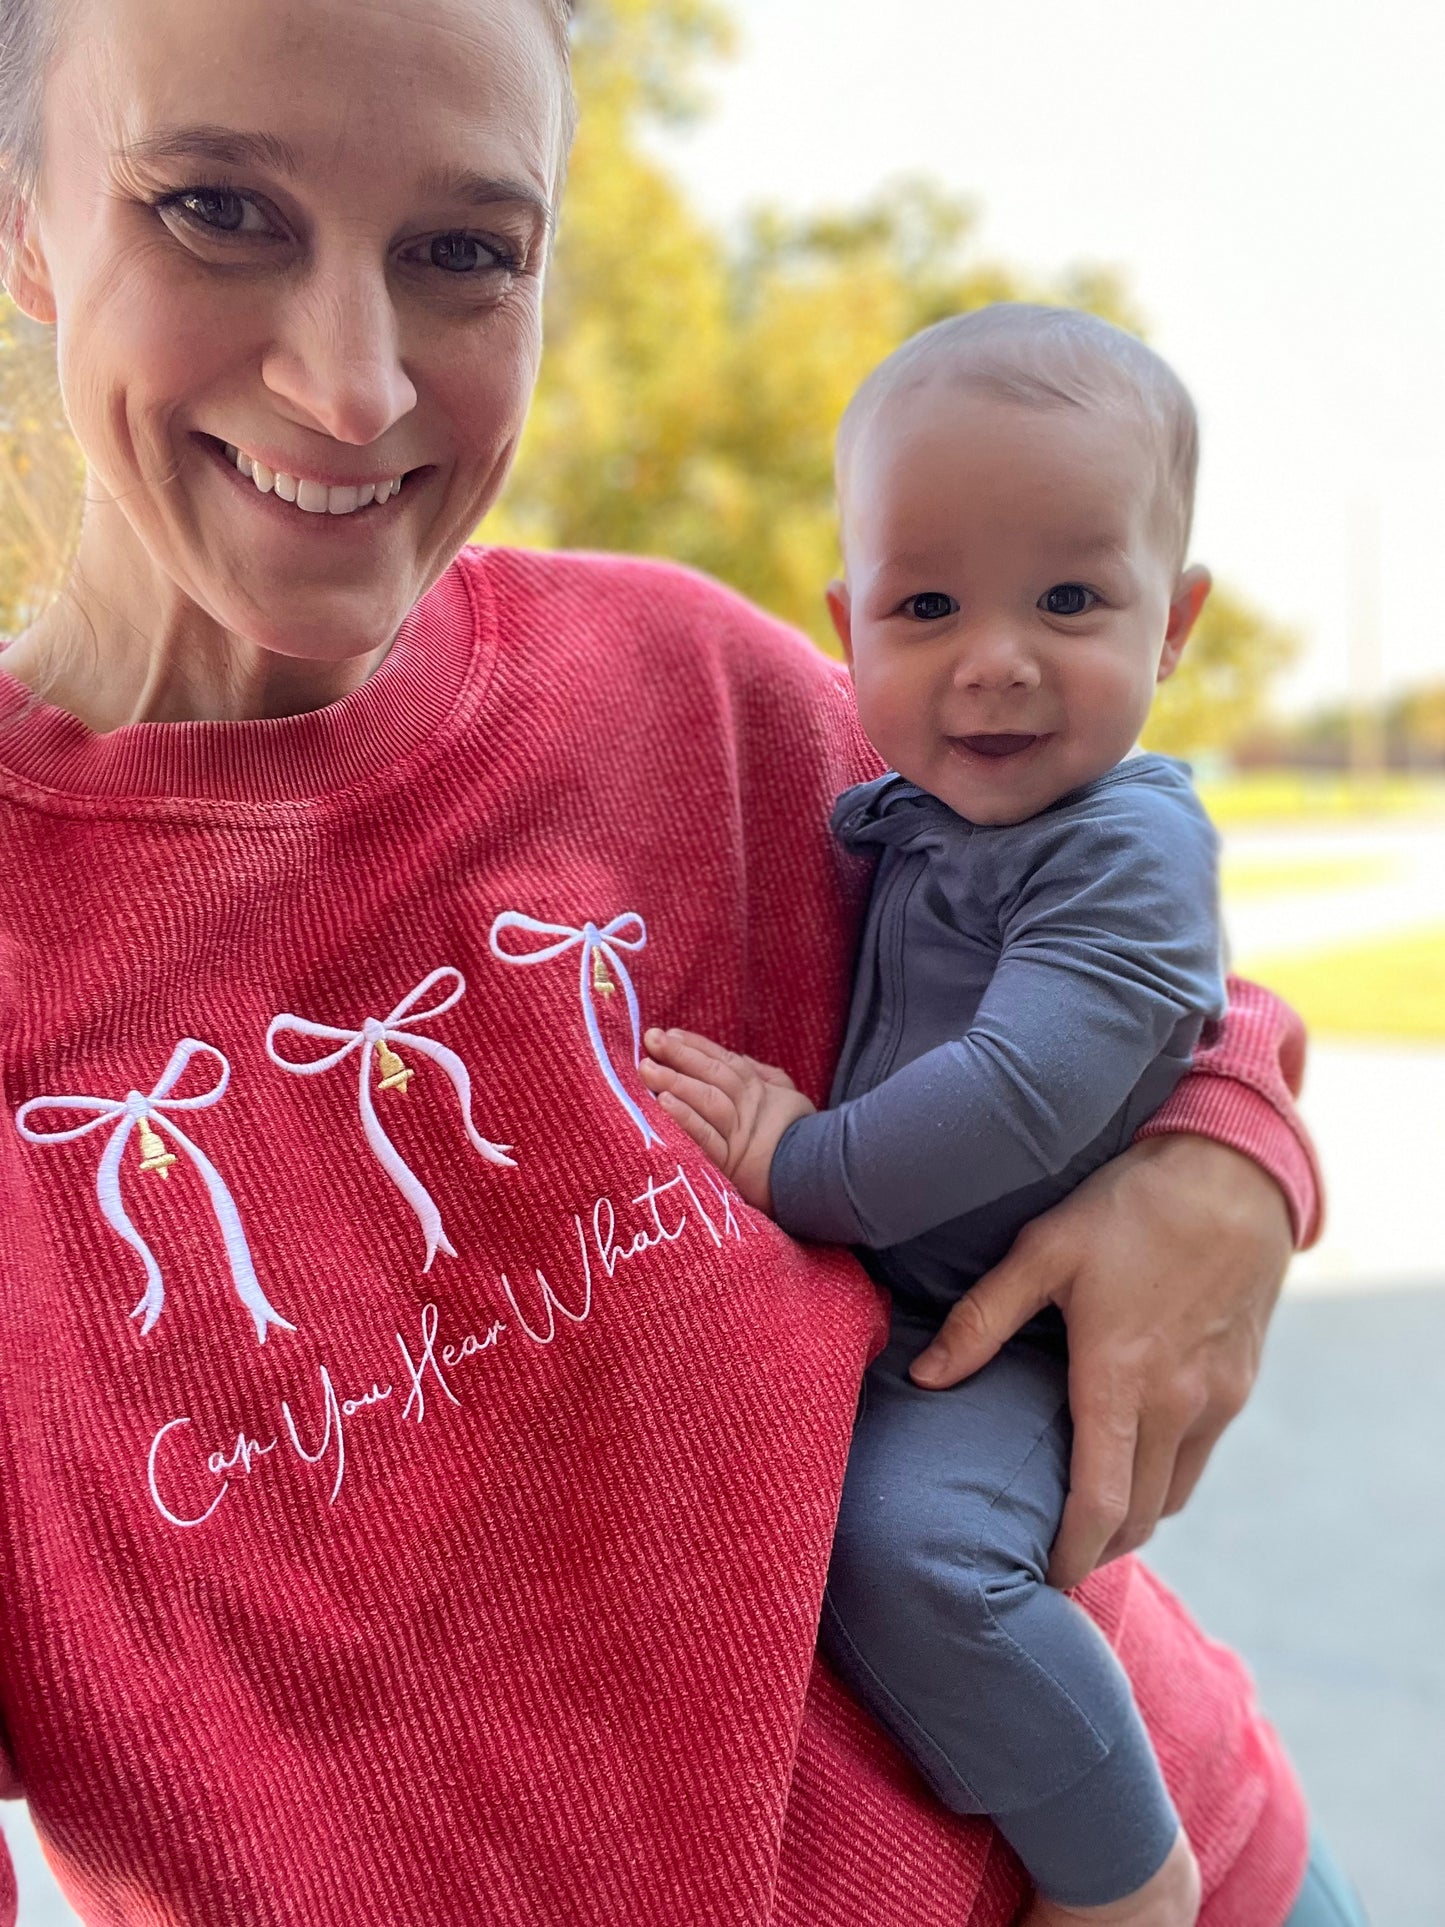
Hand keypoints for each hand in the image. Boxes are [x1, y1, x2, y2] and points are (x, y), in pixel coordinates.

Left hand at [640, 1028, 815, 1214]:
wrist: (815, 1178)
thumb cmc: (798, 1136)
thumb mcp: (788, 1098)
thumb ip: (764, 1075)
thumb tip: (740, 1059)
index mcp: (758, 1090)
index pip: (723, 1060)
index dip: (695, 1045)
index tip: (668, 1033)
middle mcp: (747, 1107)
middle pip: (713, 1075)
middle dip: (680, 1055)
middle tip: (650, 1040)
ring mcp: (738, 1135)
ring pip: (708, 1100)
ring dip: (676, 1082)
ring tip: (648, 1069)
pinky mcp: (729, 1163)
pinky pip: (706, 1138)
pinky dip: (686, 1118)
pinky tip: (664, 1103)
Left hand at [909, 1135, 1293, 1589]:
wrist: (1234, 1174)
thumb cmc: (1130, 1206)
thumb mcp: (1043, 1251)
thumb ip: (982, 1320)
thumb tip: (924, 1378)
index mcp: (1121, 1381)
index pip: (1101, 1506)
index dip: (1072, 1556)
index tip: (1044, 1579)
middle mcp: (1178, 1405)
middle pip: (1140, 1516)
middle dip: (1099, 1548)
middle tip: (1054, 1558)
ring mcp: (1216, 1399)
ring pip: (1174, 1492)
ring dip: (1134, 1516)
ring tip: (1087, 1517)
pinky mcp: (1240, 1383)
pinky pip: (1200, 1456)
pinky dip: (1165, 1476)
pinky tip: (1132, 1457)